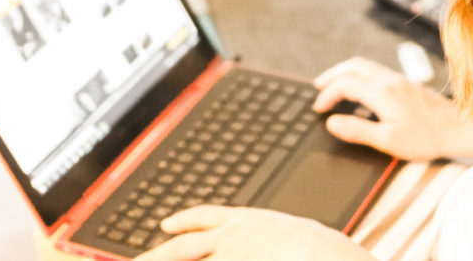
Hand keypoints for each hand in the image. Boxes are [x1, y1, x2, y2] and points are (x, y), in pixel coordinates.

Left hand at [136, 206, 373, 260]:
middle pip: (183, 246)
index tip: (166, 225)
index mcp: (249, 220)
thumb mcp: (297, 232)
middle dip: (158, 254)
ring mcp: (232, 258)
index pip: (205, 216)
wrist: (334, 259)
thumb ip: (271, 235)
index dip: (182, 221)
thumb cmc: (328, 252)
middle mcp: (234, 237)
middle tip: (138, 260)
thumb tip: (265, 239)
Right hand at [312, 57, 472, 160]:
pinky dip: (359, 75)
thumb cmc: (426, 137)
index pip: (344, 84)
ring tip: (334, 84)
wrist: (458, 128)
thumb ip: (357, 130)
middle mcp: (389, 80)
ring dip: (345, 72)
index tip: (318, 108)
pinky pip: (375, 71)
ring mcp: (399, 79)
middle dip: (332, 75)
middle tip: (318, 87)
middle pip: (352, 66)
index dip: (327, 94)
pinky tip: (360, 91)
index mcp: (382, 92)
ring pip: (365, 65)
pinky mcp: (406, 84)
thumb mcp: (388, 140)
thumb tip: (332, 122)